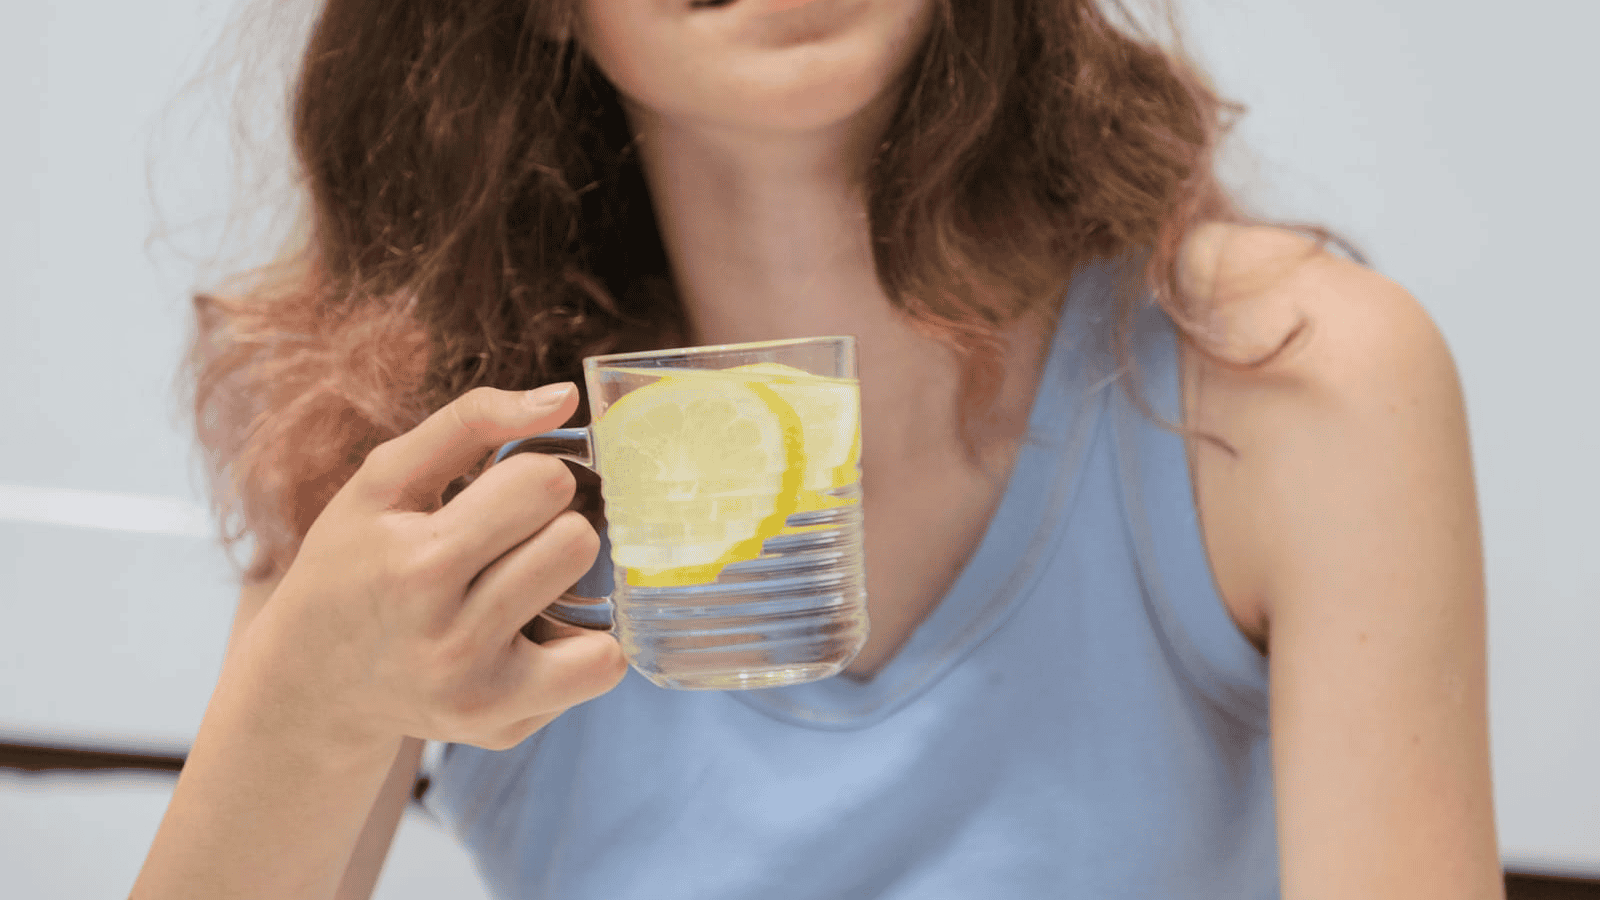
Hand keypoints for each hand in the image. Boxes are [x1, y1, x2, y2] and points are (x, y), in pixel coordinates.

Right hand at [236, 382, 626, 753]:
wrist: (310, 681)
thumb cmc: (356, 562)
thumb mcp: (385, 480)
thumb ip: (471, 422)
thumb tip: (564, 397)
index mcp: (418, 563)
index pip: (545, 483)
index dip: (532, 475)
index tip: (499, 493)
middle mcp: (449, 637)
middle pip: (577, 540)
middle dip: (552, 524)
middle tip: (508, 541)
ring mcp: (478, 692)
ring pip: (600, 603)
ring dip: (567, 582)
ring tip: (519, 582)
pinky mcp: (502, 728)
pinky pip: (602, 668)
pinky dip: (585, 643)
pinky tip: (536, 630)